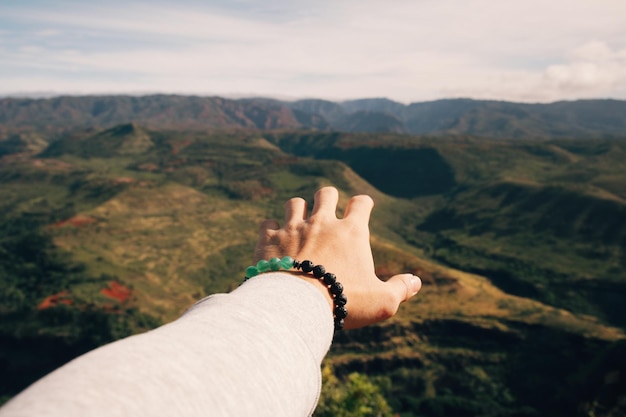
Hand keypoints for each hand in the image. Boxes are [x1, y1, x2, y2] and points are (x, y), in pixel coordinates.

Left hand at [253, 186, 421, 328]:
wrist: (298, 305)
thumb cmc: (344, 301)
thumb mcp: (382, 302)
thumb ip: (401, 289)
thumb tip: (416, 283)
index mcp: (351, 232)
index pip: (361, 203)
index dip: (363, 204)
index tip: (362, 207)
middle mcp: (322, 223)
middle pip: (327, 193)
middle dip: (329, 198)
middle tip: (328, 211)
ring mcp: (294, 228)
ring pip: (295, 202)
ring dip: (299, 209)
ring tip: (299, 222)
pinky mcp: (269, 239)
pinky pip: (267, 222)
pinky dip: (270, 228)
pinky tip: (273, 240)